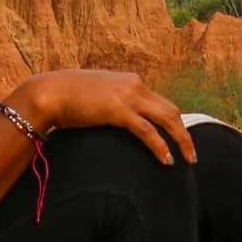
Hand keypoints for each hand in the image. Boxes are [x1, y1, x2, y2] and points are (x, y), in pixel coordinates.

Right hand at [11, 70, 196, 167]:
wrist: (50, 92)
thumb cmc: (68, 97)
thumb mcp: (98, 96)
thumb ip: (113, 104)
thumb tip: (119, 120)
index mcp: (131, 81)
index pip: (161, 103)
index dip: (172, 123)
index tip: (178, 140)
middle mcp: (134, 85)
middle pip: (171, 110)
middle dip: (183, 133)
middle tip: (191, 154)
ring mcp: (127, 96)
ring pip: (166, 118)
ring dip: (180, 140)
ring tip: (187, 159)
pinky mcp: (118, 110)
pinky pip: (147, 131)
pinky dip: (160, 145)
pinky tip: (166, 160)